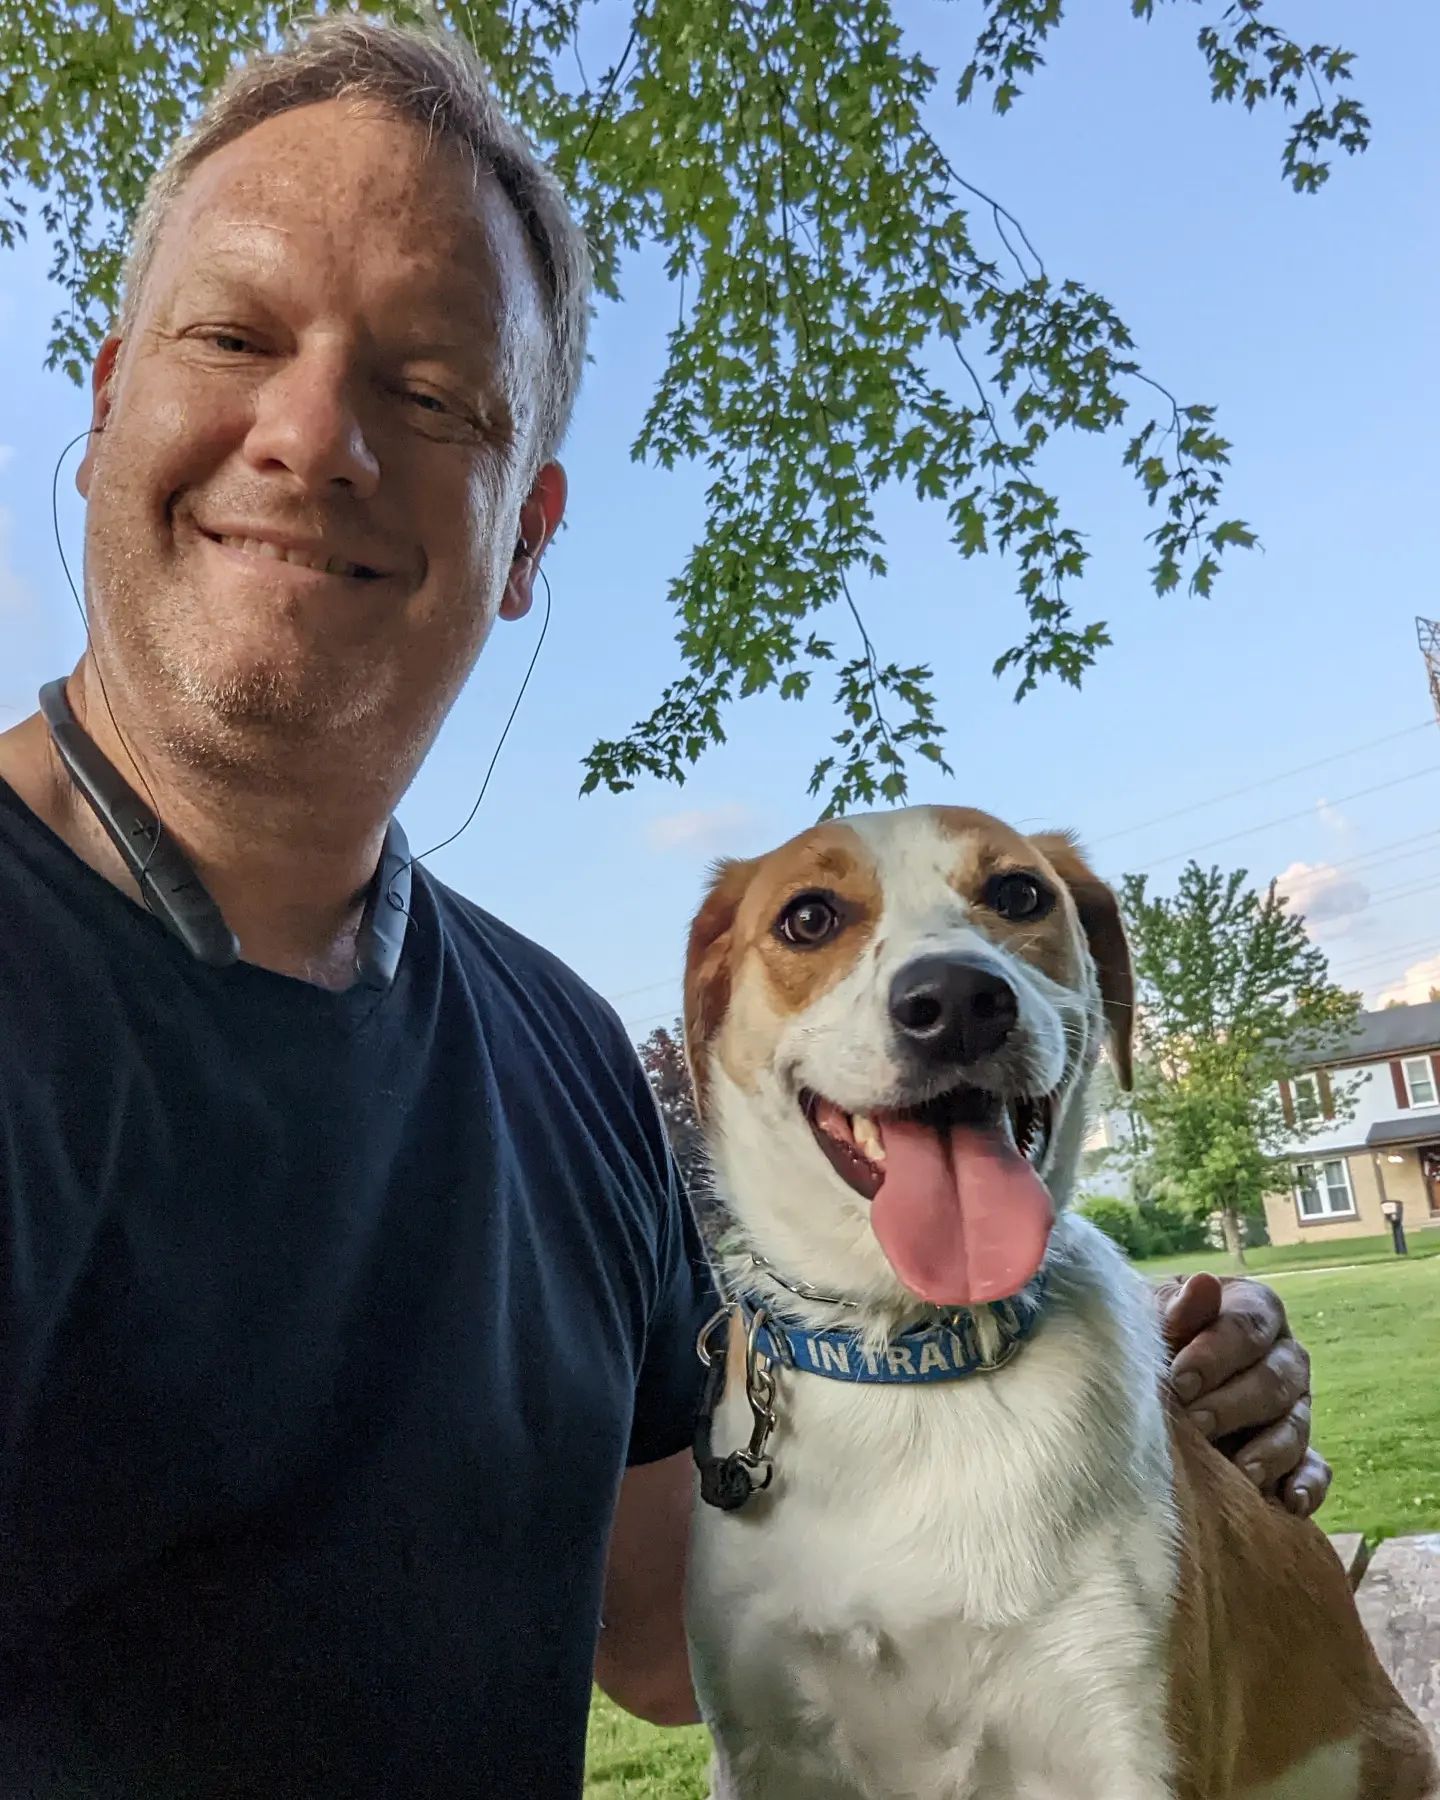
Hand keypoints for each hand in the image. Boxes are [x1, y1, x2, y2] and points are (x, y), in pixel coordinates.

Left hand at [1157, 1272, 1330, 1518]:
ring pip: (1295, 1425)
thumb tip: (1204, 1283)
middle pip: (1275, 1379)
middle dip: (1234, 1404)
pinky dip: (1308, 1485)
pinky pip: (1315, 1468)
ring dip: (1269, 1450)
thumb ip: (1179, 1306)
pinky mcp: (1300, 1453)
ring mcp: (1296, 1406)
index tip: (1178, 1380)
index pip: (1248, 1326)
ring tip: (1239, 1472)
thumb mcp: (1155, 1319)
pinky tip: (1291, 1502)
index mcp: (1255, 1310)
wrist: (1149, 1382)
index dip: (1215, 1353)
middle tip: (1196, 1423)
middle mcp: (1284, 1356)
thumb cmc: (1153, 1340)